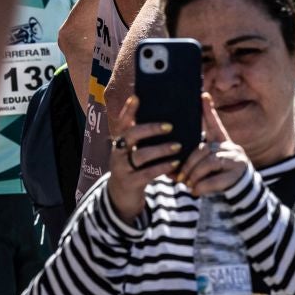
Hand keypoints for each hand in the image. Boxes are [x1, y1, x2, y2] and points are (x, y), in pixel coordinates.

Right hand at [106, 96, 184, 223]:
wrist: (121, 196)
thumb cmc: (134, 168)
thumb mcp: (133, 153)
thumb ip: (143, 139)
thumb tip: (165, 120)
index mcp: (119, 142)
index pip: (122, 123)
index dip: (128, 110)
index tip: (137, 97)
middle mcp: (117, 153)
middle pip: (131, 135)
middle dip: (150, 129)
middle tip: (170, 126)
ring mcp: (122, 168)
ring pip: (141, 155)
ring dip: (161, 149)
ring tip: (177, 146)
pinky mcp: (130, 183)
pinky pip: (147, 173)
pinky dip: (162, 167)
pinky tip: (175, 164)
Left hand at [174, 94, 252, 198]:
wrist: (242, 191)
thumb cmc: (219, 176)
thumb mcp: (207, 166)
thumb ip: (192, 162)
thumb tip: (170, 168)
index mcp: (222, 142)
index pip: (214, 124)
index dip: (208, 111)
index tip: (203, 96)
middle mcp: (230, 147)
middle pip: (203, 150)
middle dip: (188, 165)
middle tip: (179, 177)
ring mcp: (236, 160)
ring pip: (208, 163)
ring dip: (194, 176)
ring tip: (187, 184)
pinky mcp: (237, 175)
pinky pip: (215, 180)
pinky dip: (202, 187)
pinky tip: (195, 191)